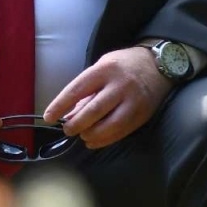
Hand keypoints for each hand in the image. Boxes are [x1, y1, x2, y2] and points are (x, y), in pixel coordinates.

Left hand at [43, 47, 172, 149]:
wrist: (158, 66)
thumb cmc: (122, 65)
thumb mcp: (101, 67)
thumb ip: (87, 89)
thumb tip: (69, 114)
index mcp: (104, 70)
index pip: (77, 90)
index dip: (60, 105)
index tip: (48, 117)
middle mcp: (120, 85)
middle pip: (94, 110)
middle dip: (76, 124)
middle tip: (66, 130)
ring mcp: (133, 102)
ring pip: (109, 125)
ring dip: (91, 134)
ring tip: (81, 135)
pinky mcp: (142, 115)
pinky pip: (121, 132)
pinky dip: (105, 140)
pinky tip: (94, 141)